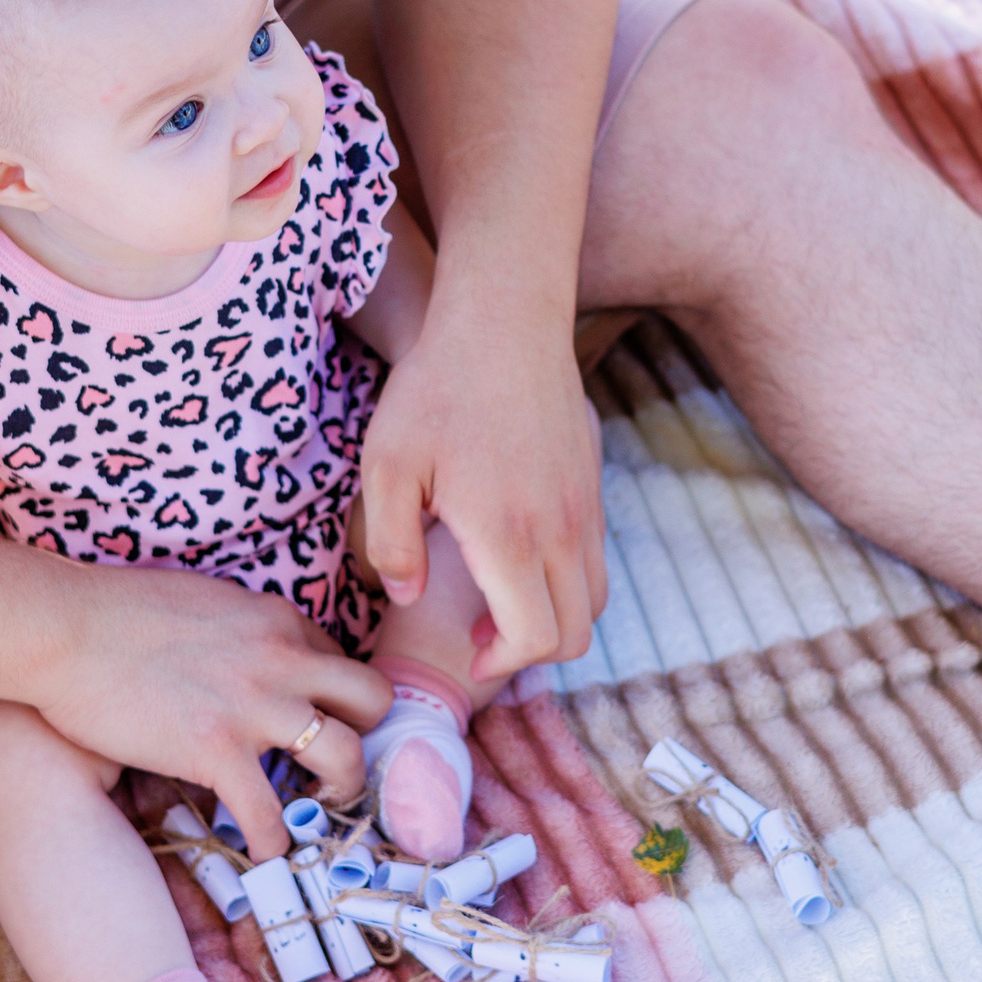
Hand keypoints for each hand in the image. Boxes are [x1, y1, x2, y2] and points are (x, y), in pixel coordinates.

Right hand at [29, 565, 388, 862]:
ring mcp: (255, 708)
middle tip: (342, 763)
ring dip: (341, 791)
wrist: (63, 628)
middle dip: (368, 735)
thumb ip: (237, 626)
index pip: (337, 659)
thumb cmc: (113, 609)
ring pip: (344, 757)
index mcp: (276, 619)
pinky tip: (264, 853)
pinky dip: (272, 841)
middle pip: (372, 699)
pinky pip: (268, 814)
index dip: (331, 695)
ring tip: (320, 811)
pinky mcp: (216, 752)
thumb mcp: (200, 599)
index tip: (317, 720)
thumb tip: (239, 649)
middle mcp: (282, 660)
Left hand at [357, 299, 606, 681]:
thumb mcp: (386, 465)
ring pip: (595, 596)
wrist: (504, 318)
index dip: (502, 664)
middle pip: (578, 631)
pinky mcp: (592, 483)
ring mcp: (585, 506)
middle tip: (480, 638)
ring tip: (500, 602)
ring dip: (555, 617)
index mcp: (510, 535)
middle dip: (531, 653)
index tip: (467, 653)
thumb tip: (408, 596)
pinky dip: (567, 579)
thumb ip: (390, 544)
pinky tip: (519, 552)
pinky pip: (596, 555)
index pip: (537, 637)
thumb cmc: (437, 388)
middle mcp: (562, 529)